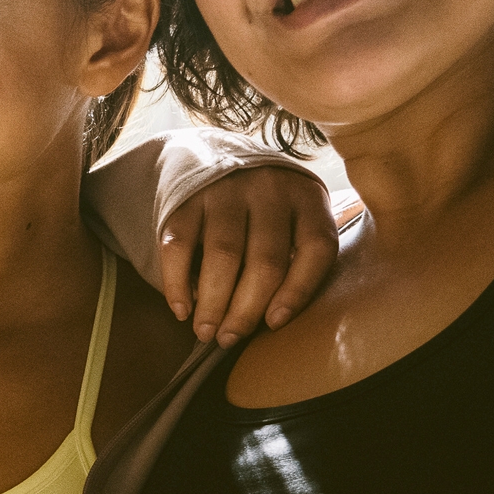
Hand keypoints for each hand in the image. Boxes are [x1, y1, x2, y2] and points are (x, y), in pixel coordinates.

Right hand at [158, 160, 341, 344]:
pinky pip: (180, 245)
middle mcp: (271, 189)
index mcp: (308, 198)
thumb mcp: (295, 218)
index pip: (316, 248)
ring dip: (213, 303)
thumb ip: (298, 257)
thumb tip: (273, 321)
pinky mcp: (188, 196)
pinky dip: (178, 282)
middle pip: (266, 261)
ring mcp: (227, 190)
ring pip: (224, 256)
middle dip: (246, 310)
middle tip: (229, 339)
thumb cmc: (263, 208)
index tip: (274, 324)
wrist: (213, 154)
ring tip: (206, 332)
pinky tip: (181, 309)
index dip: (298, 292)